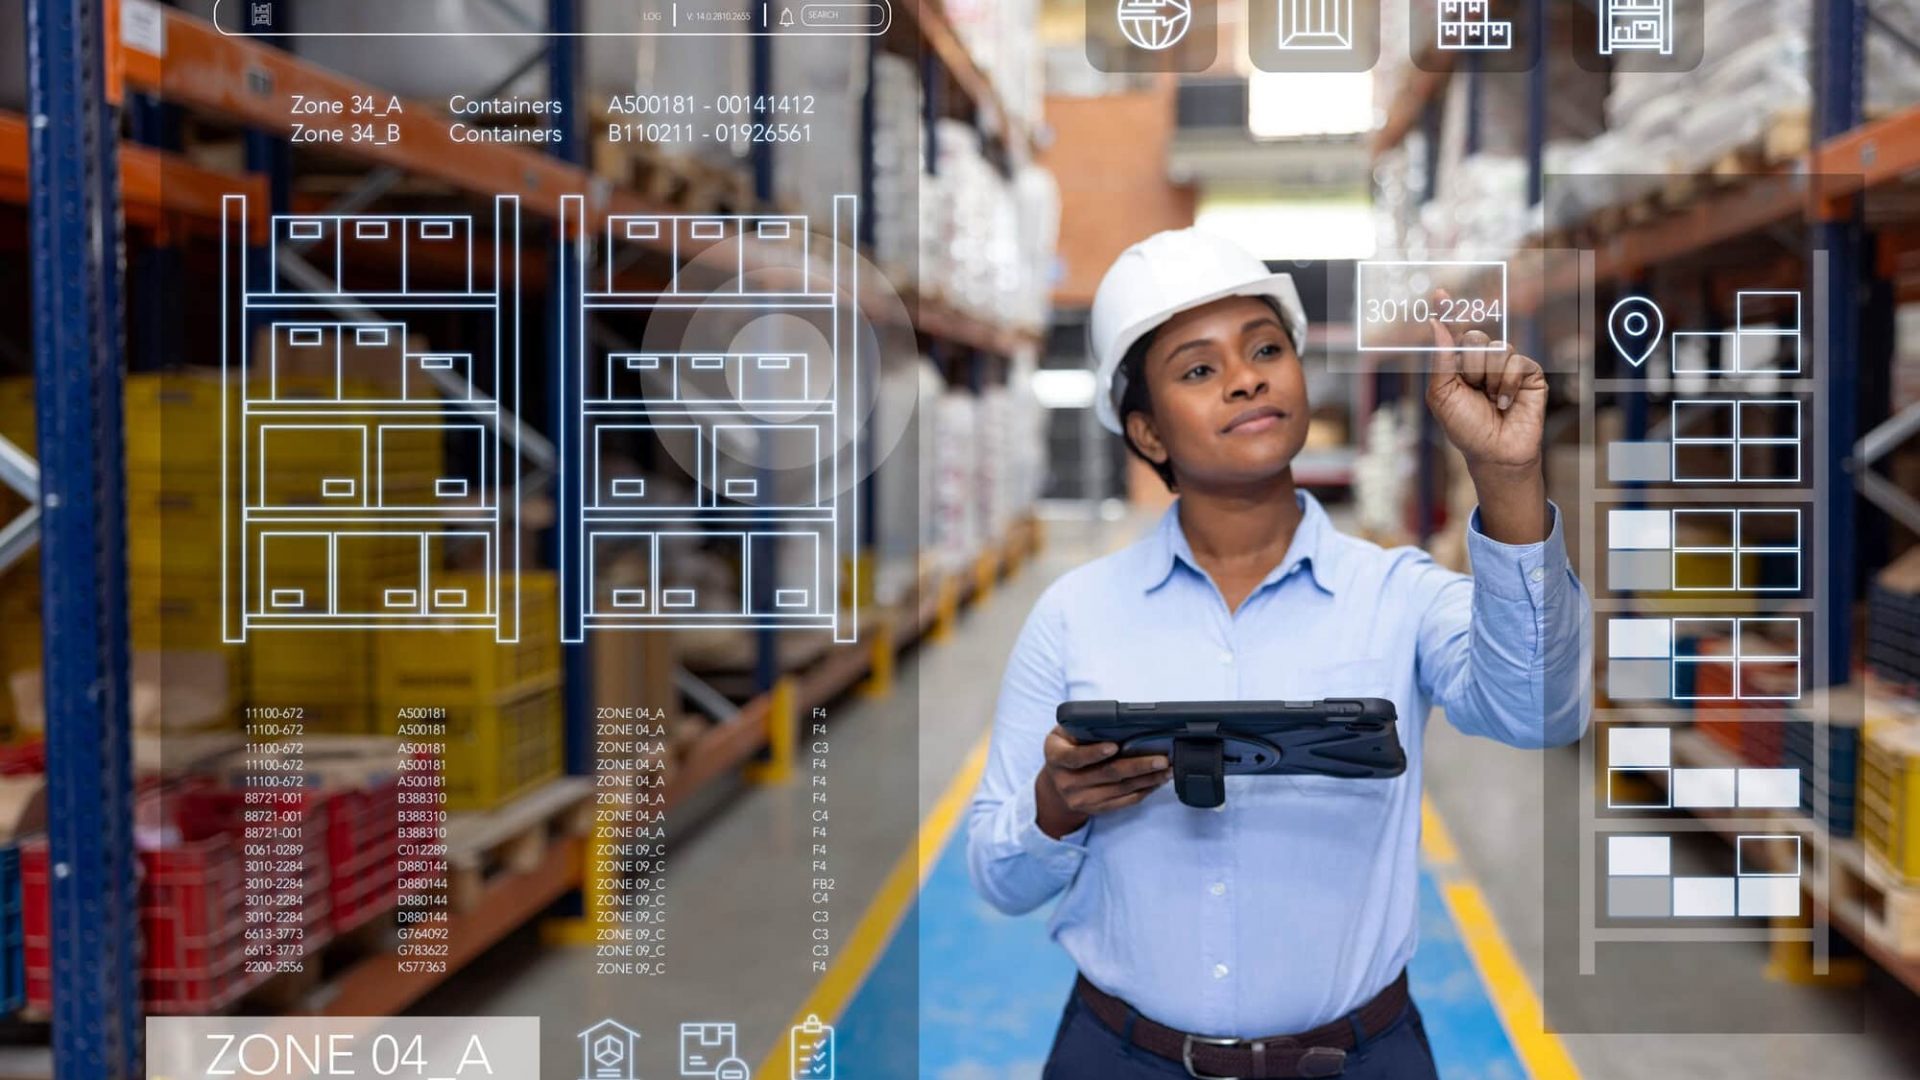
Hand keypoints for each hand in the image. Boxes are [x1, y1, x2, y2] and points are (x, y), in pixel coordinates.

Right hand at [1034, 726, 1170, 838]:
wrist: (1054, 786)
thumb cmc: (1065, 749)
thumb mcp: (1063, 734)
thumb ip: (1081, 728)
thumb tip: (1116, 724)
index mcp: (1056, 758)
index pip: (1075, 757)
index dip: (1094, 752)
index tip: (1115, 746)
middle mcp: (1067, 782)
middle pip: (1107, 774)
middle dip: (1138, 766)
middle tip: (1161, 759)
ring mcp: (1082, 799)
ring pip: (1121, 789)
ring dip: (1148, 779)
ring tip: (1167, 769)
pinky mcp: (1096, 809)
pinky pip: (1124, 801)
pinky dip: (1144, 791)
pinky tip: (1157, 781)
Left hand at [1424, 293, 1547, 472]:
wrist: (1494, 452)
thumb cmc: (1465, 427)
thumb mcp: (1442, 394)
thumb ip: (1441, 359)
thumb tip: (1435, 323)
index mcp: (1459, 364)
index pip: (1454, 332)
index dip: (1448, 312)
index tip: (1440, 294)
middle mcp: (1483, 360)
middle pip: (1474, 338)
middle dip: (1469, 366)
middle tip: (1472, 389)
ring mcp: (1507, 365)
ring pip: (1496, 349)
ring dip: (1488, 379)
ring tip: (1490, 399)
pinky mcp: (1529, 373)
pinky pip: (1516, 363)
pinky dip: (1507, 385)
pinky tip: (1506, 403)